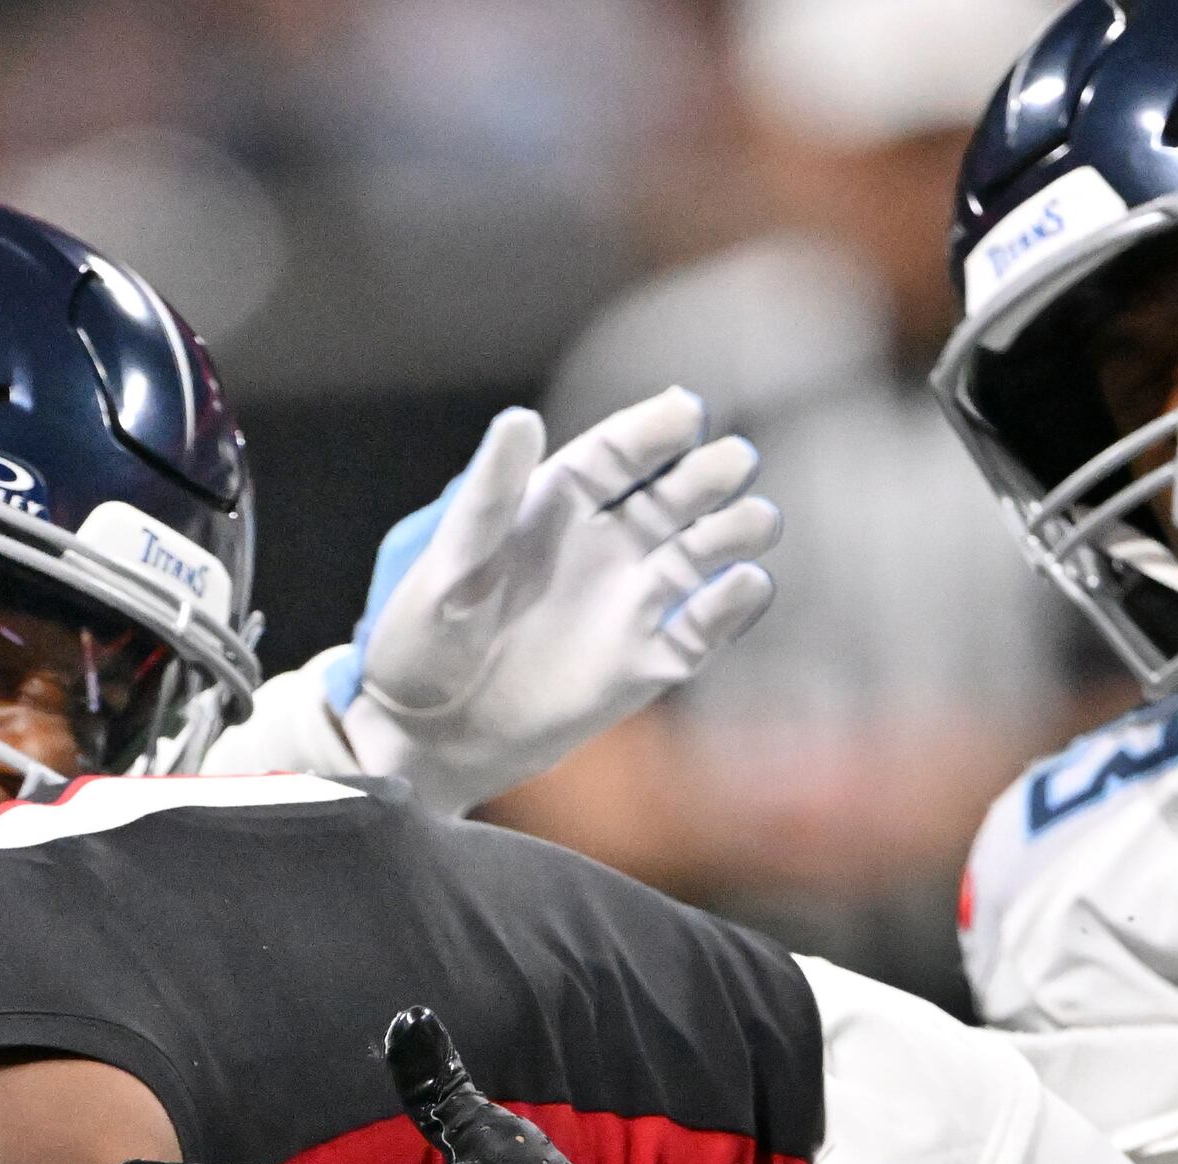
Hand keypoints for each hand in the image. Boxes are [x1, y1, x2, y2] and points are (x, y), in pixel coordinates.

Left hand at [328, 392, 777, 815]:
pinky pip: (699, 631)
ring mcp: (628, 603)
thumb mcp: (448, 566)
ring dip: (735, 532)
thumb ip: (490, 496)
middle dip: (710, 473)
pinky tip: (744, 587)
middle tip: (734, 462)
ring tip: (756, 521)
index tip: (685, 412)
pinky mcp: (642, 664)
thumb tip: (519, 417)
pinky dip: (729, 609)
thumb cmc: (421, 644)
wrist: (425, 737)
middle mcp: (604, 545)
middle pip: (675, 494)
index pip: (617, 454)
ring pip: (702, 553)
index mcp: (554, 507)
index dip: (653, 430)